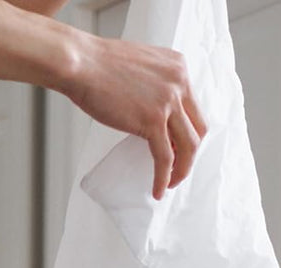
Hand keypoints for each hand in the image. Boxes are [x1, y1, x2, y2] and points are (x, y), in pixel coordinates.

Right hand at [59, 33, 208, 197]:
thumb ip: (154, 85)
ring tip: (169, 185)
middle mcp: (179, 82)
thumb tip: (152, 111)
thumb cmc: (99, 66)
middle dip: (190, 154)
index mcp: (178, 67)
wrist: (82, 64)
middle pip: (198, 128)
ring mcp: (168, 101)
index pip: (194, 107)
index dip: (188, 133)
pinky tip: (157, 190)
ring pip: (188, 146)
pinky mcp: (153, 120)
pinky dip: (163, 178)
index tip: (177, 149)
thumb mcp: (140, 67)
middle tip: (177, 170)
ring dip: (181, 170)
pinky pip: (165, 158)